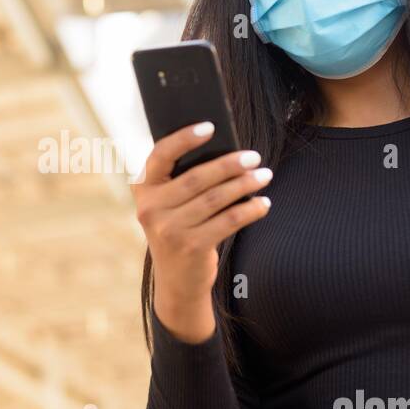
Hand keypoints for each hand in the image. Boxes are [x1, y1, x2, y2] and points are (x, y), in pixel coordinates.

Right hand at [132, 121, 272, 342]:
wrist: (177, 282)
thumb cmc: (180, 230)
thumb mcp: (170, 205)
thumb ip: (184, 180)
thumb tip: (227, 151)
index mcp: (144, 189)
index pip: (160, 155)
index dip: (184, 139)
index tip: (210, 126)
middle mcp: (151, 209)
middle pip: (196, 178)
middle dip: (229, 164)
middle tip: (254, 156)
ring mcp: (169, 230)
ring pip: (215, 198)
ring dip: (244, 184)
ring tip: (265, 175)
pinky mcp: (191, 247)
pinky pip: (227, 221)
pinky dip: (249, 209)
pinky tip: (264, 203)